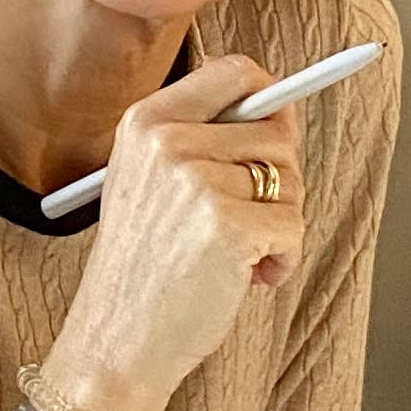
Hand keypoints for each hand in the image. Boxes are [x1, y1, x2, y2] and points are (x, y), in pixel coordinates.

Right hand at [43, 54, 305, 410]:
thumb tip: (277, 110)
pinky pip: (293, 226)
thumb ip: (200, 138)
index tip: (274, 131)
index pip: (234, 72)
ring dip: (280, 224)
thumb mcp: (146, 181)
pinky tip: (247, 277)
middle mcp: (168, 142)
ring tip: (239, 254)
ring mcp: (197, 182)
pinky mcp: (228, 225)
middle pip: (276, 130)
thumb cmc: (141, 266)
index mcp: (145, 121)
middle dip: (279, 179)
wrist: (116, 338)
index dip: (269, 100)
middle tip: (248, 217)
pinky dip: (283, 258)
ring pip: (289, 181)